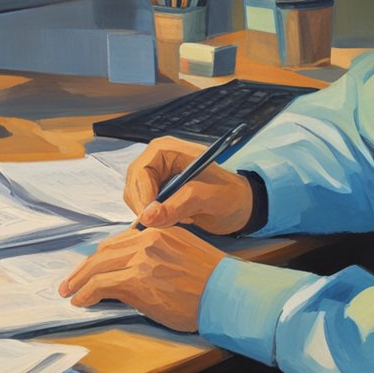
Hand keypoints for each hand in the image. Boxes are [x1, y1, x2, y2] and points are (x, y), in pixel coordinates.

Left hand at [57, 226, 226, 331]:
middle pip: (105, 251)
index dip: (102, 256)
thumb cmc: (211, 283)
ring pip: (98, 266)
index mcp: (160, 231)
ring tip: (70, 292)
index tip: (92, 267)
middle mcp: (148, 240)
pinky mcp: (137, 281)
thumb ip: (159, 256)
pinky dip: (86, 293)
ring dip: (79, 281)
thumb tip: (134, 273)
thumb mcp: (184, 255)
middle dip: (84, 267)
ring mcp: (141, 260)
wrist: (227, 293)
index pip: (120, 241)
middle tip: (71, 281)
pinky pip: (101, 285)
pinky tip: (81, 301)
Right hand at [125, 136, 253, 234]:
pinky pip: (143, 208)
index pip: (140, 170)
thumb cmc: (230, 194)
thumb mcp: (210, 198)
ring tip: (181, 218)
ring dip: (153, 214)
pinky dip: (156, 218)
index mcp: (169, 149)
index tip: (151, 217)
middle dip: (146, 207)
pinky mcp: (156, 193)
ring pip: (136, 199)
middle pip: (134, 185)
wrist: (240, 205)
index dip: (142, 195)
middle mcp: (158, 160)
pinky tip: (178, 219)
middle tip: (168, 222)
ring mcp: (155, 177)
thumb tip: (148, 217)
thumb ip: (180, 204)